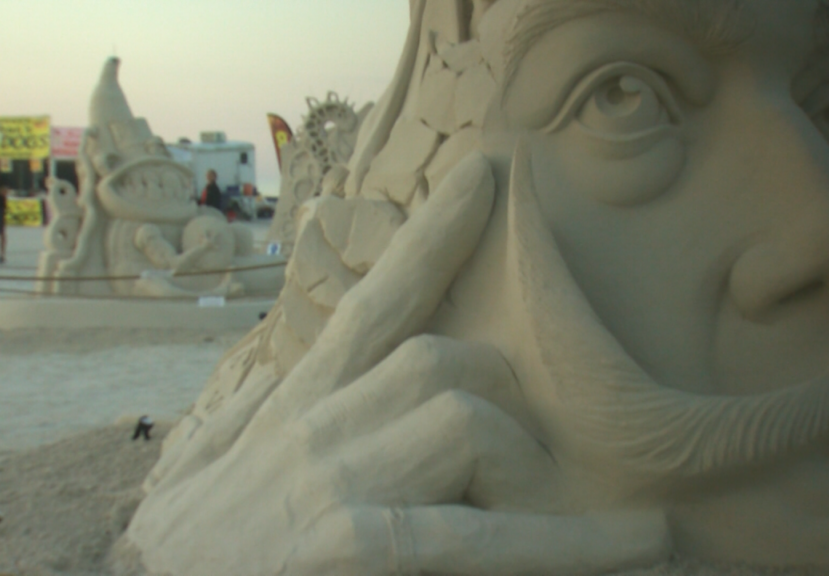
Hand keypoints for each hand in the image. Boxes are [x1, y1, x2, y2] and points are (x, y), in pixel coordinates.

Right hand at [126, 154, 670, 574]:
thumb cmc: (191, 563)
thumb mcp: (199, 479)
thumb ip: (234, 424)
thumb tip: (263, 383)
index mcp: (294, 409)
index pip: (373, 303)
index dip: (431, 236)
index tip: (486, 179)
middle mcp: (314, 429)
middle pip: (443, 359)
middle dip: (503, 399)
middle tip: (528, 456)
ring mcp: (332, 484)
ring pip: (462, 417)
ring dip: (520, 463)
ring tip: (570, 517)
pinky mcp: (349, 547)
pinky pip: (473, 534)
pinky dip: (562, 544)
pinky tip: (637, 545)